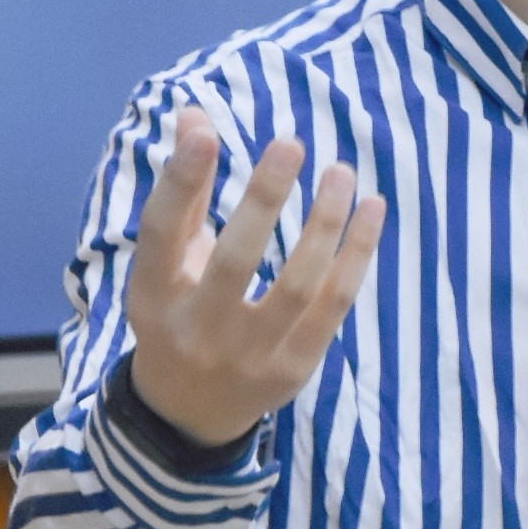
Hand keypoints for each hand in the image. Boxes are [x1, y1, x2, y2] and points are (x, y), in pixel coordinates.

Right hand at [124, 109, 386, 450]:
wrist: (190, 414)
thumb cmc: (179, 313)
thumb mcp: (165, 262)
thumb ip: (184, 191)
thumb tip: (195, 114)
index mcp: (154, 295)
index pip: (162, 233)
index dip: (181, 181)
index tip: (205, 132)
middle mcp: (197, 329)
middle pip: (233, 262)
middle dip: (262, 200)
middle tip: (289, 143)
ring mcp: (249, 356)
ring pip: (296, 287)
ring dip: (324, 224)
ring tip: (340, 171)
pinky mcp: (294, 368)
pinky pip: (334, 306)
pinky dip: (356, 255)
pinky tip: (372, 209)